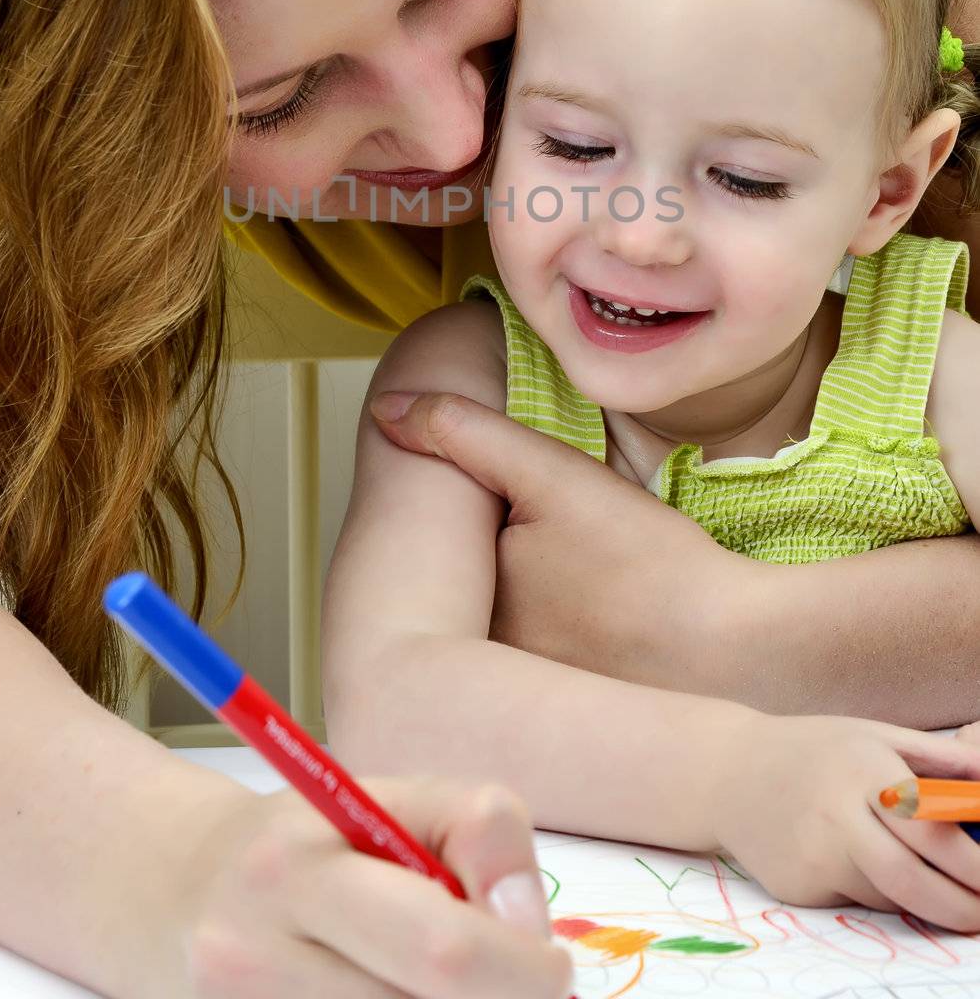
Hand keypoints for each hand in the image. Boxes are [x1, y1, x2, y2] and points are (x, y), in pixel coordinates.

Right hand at [170, 778, 573, 998]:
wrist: (179, 892)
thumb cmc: (312, 841)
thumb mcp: (393, 797)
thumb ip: (480, 833)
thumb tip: (529, 933)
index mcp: (298, 868)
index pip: (443, 946)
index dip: (523, 970)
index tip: (551, 966)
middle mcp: (254, 958)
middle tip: (529, 991)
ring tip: (442, 988)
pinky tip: (396, 998)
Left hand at [369, 390, 756, 691]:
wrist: (739, 650)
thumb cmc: (648, 565)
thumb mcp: (555, 478)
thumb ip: (469, 435)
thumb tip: (384, 409)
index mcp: (462, 610)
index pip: (438, 547)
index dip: (476, 512)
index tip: (526, 507)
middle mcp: (479, 667)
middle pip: (470, 586)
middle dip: (500, 556)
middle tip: (571, 549)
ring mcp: (521, 698)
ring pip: (504, 620)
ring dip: (526, 595)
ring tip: (588, 577)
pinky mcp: (566, 713)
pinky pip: (537, 659)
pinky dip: (558, 631)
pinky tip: (604, 617)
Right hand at [711, 714, 979, 927]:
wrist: (726, 771)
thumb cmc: (812, 750)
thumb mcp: (872, 734)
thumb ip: (937, 760)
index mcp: (862, 767)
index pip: (931, 830)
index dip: (973, 865)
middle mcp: (834, 812)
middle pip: (911, 880)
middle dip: (959, 907)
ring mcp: (811, 854)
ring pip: (884, 893)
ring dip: (911, 892)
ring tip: (901, 860)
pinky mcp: (795, 886)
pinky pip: (851, 900)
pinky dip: (868, 889)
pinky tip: (845, 856)